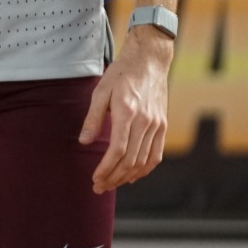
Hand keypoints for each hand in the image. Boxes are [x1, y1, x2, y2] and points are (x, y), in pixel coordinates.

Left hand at [80, 27, 171, 192]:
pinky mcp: (163, 126)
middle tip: (99, 187)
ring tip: (112, 184)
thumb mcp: (100, 91)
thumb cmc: (121, 74)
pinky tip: (133, 175)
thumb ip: (93, 118)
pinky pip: (156, 155)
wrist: (149, 61)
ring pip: (144, 161)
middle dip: (113, 177)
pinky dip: (145, 169)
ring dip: (128, 177)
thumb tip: (84, 142)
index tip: (95, 178)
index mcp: (127, 113)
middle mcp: (145, 122)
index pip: (117, 150)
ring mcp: (157, 125)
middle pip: (130, 160)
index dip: (105, 168)